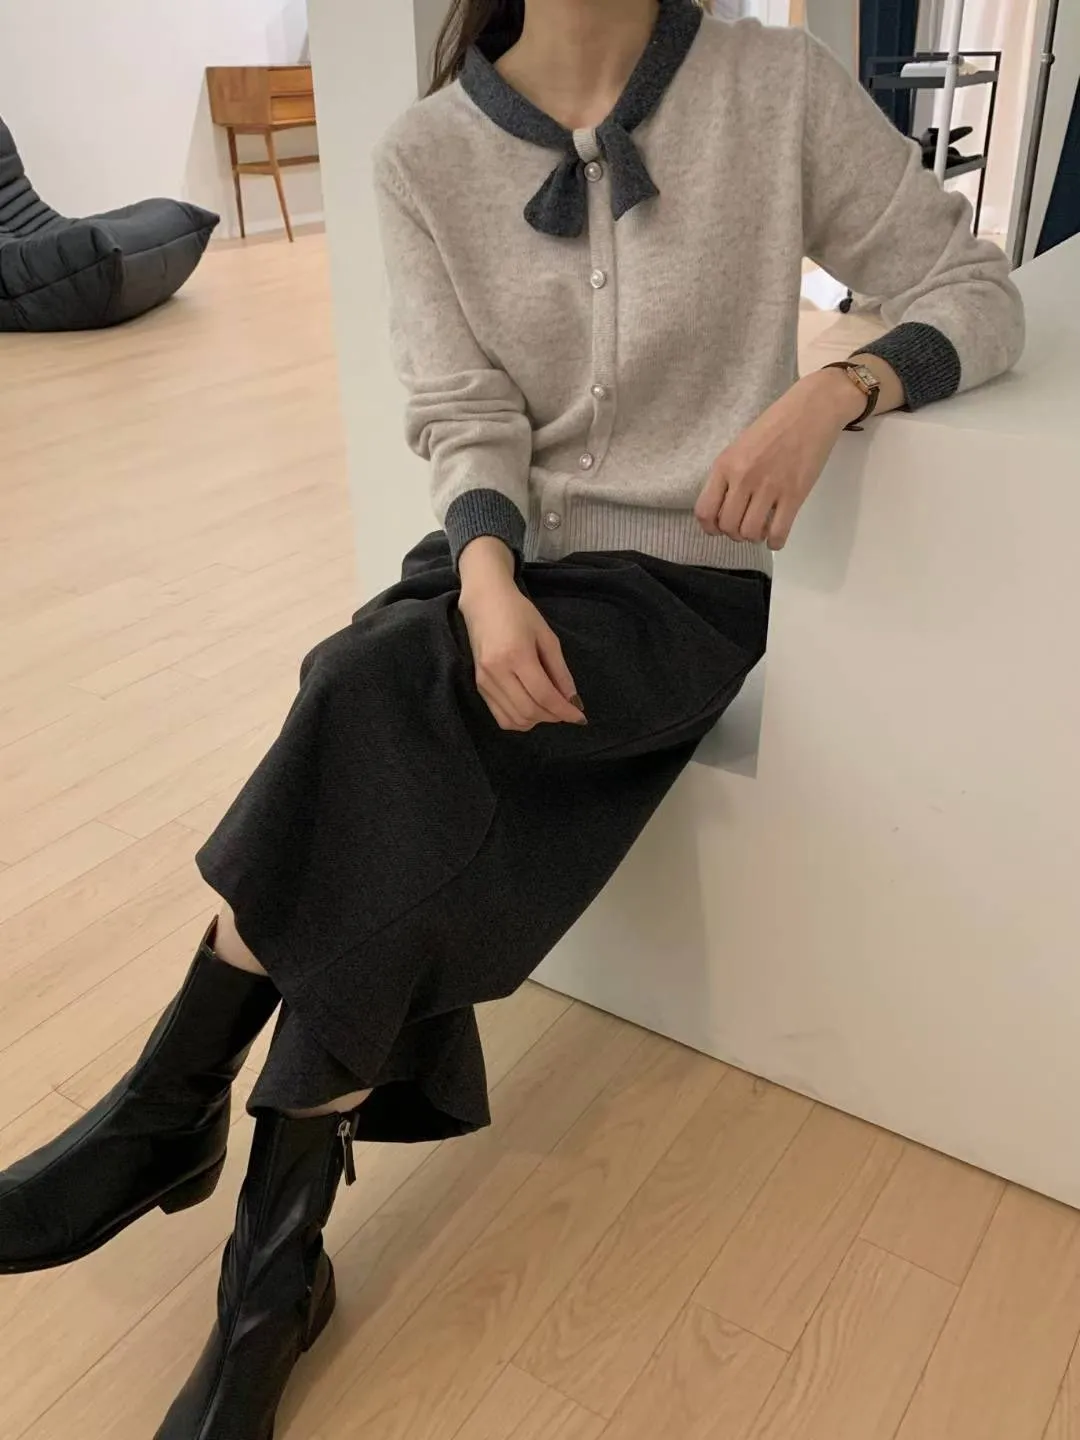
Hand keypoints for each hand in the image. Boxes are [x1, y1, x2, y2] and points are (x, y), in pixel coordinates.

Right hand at [458, 537, 585, 732]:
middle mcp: (497, 672)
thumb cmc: (519, 614)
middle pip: (529, 711)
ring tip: (549, 708)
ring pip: (514, 719)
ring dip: (537, 721)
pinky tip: (531, 709)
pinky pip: (501, 717)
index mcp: (517, 655)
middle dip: (553, 717)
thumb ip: (560, 671)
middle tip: (566, 710)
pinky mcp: (479, 686)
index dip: (564, 710)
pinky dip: (520, 720)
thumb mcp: (547, 637)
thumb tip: (573, 701)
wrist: (484, 603)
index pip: (544, 695)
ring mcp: (484, 681)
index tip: (579, 717)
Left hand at [694, 369, 865, 550]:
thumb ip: (728, 475)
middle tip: (744, 527)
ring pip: (750, 533)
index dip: (710, 527)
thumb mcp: (740, 446)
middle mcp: (743, 478)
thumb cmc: (775, 426)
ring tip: (761, 529)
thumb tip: (723, 507)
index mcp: (725, 465)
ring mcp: (769, 487)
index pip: (704, 510)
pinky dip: (775, 542)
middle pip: (727, 526)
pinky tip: (776, 536)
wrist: (811, 410)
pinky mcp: (794, 494)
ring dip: (753, 538)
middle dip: (734, 534)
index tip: (719, 528)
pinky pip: (778, 532)